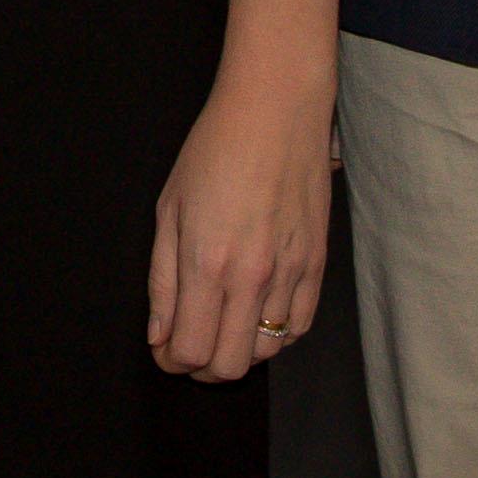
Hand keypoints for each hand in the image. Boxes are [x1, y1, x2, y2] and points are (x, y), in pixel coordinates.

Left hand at [149, 71, 333, 381]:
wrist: (276, 112)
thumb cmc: (214, 151)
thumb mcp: (168, 210)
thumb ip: (162, 281)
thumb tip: (159, 336)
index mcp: (207, 264)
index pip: (191, 351)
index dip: (172, 361)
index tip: (166, 348)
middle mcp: (252, 277)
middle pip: (230, 365)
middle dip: (202, 366)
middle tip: (190, 344)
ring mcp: (290, 273)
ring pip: (267, 352)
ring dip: (239, 349)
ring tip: (223, 324)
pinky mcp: (317, 264)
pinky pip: (299, 327)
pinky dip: (276, 335)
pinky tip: (257, 315)